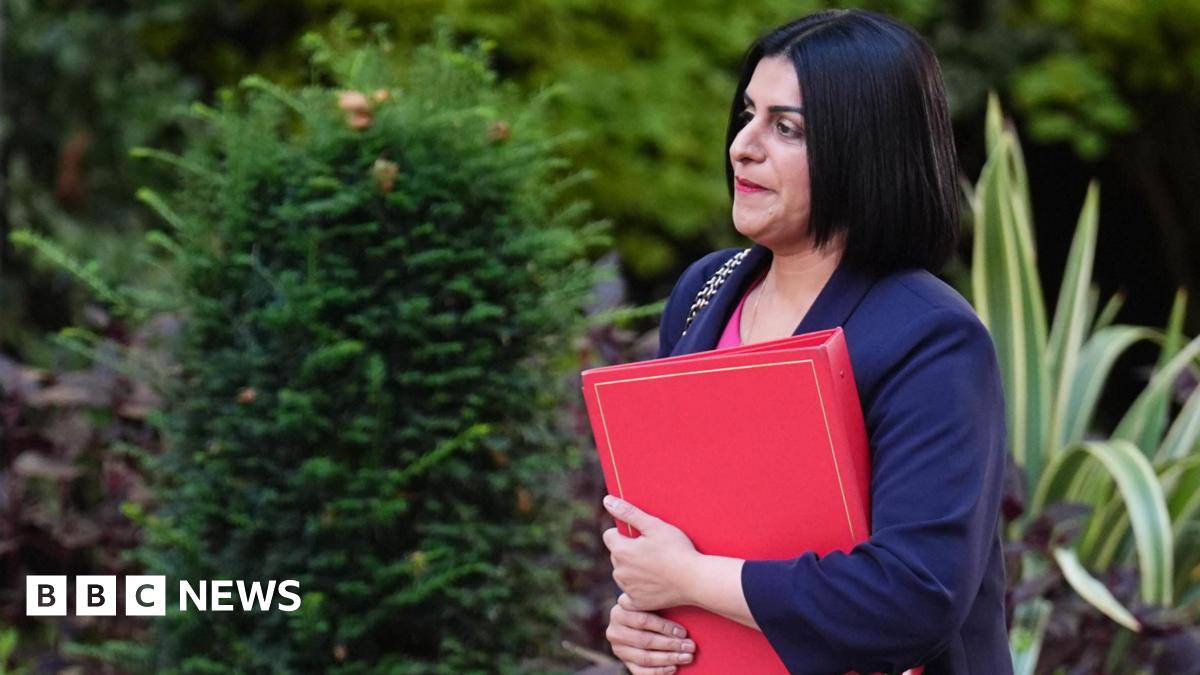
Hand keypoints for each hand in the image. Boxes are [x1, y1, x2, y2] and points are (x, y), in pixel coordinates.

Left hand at [601, 495, 699, 610]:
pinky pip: (628, 595)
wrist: (695, 580)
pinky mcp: (637, 603)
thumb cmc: (677, 550)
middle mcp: (619, 572)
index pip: (609, 536)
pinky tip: (651, 584)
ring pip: (623, 574)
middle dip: (628, 551)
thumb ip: (628, 512)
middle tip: (652, 551)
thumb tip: (607, 501)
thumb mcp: (654, 525)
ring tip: (655, 567)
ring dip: (632, 569)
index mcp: (621, 551)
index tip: (642, 536)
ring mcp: (628, 589)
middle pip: (616, 555)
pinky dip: (636, 589)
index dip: (624, 533)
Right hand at [606, 592, 695, 673]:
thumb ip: (657, 602)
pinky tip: (673, 668)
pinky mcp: (624, 662)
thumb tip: (681, 604)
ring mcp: (618, 649)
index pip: (643, 621)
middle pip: (645, 641)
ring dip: (668, 659)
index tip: (684, 632)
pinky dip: (659, 671)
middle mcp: (614, 631)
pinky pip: (641, 672)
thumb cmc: (649, 608)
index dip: (664, 627)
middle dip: (670, 645)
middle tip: (689, 646)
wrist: (634, 621)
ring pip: (645, 658)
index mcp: (619, 612)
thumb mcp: (648, 602)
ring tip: (686, 657)